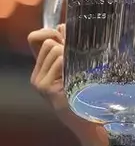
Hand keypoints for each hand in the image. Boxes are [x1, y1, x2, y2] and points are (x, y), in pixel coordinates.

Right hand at [27, 26, 107, 145]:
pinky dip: (72, 62)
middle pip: (49, 42)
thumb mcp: (77, 64)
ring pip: (55, 49)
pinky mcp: (46, 87)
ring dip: (71, 54)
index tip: (67, 37)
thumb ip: (69, 46)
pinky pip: (60, 60)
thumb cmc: (87, 90)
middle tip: (80, 59)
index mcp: (43, 67)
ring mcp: (40, 82)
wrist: (89, 118)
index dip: (52, 32)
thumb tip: (64, 26)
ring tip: (81, 70)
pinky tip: (78, 76)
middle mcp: (37, 74)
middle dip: (67, 45)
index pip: (35, 37)